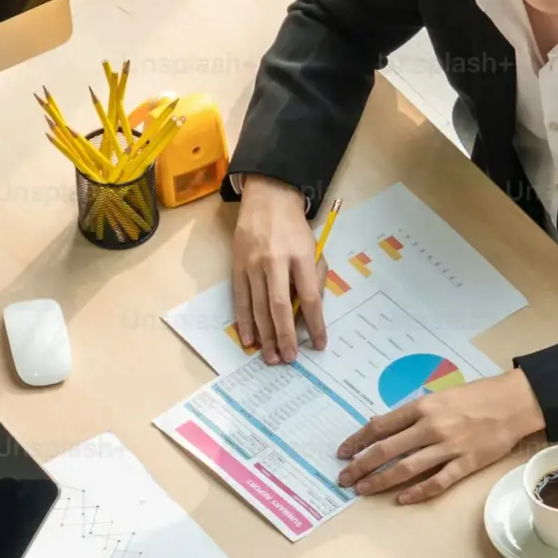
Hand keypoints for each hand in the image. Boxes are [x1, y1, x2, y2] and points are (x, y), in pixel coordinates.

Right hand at [229, 176, 325, 364]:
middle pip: (280, 305)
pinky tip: (249, 339)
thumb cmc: (295, 228)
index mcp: (300, 256)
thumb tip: (311, 312)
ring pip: (258, 306)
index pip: (310, 296)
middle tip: (289, 359)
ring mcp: (253, 264)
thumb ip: (314, 278)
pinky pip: (241, 298)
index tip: (319, 344)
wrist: (268, 199)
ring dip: (265, 335)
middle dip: (285, 335)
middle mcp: (275, 261)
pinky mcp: (237, 266)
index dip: (316, 323)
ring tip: (270, 357)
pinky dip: (244, 321)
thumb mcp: (314, 248)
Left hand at [336, 370, 544, 504]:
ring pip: (406, 468)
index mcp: (422, 407)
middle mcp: (431, 427)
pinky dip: (418, 492)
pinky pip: (437, 481)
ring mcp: (448, 447)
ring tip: (363, 490)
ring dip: (381, 481)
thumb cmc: (476, 396)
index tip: (342, 452)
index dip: (357, 440)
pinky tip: (402, 499)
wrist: (514, 403)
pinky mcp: (466, 463)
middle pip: (386, 450)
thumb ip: (412, 412)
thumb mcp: (439, 396)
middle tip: (344, 478)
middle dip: (360, 466)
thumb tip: (381, 424)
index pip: (380, 426)